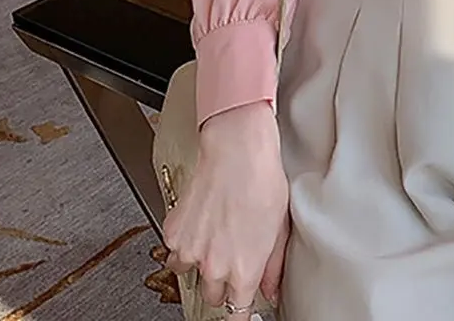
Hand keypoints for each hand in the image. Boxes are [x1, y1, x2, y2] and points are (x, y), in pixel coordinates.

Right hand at [164, 101, 289, 309]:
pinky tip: (201, 223)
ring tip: (215, 237)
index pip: (236, 313)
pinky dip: (184, 243)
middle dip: (222, 283)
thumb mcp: (280, 227)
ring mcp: (190, 251)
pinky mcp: (173, 233)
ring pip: (189, 275)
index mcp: (244, 269)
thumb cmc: (262, 180)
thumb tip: (272, 290)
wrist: (237, 149)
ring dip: (200, 263)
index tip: (240, 309)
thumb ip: (274, 265)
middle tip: (232, 258)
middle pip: (213, 297)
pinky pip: (174, 251)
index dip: (239, 313)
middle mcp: (214, 266)